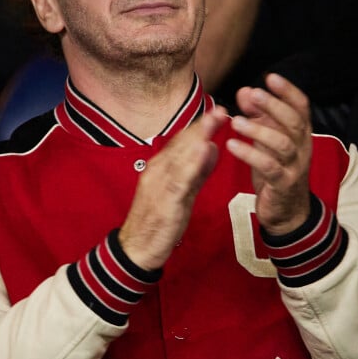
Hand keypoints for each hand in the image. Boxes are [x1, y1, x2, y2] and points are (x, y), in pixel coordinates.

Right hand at [119, 106, 227, 269]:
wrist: (137, 250)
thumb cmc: (158, 222)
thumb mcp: (181, 193)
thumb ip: (195, 172)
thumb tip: (210, 149)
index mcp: (160, 168)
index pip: (181, 142)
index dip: (199, 127)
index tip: (216, 112)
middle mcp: (157, 171)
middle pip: (181, 144)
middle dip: (202, 126)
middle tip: (220, 109)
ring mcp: (159, 184)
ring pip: (181, 156)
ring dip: (198, 136)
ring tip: (214, 120)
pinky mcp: (165, 201)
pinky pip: (180, 179)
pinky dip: (192, 162)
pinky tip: (204, 149)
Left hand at [226, 75, 310, 234]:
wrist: (287, 211)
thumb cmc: (275, 170)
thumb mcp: (267, 140)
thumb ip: (258, 115)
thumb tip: (245, 91)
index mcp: (300, 133)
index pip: (301, 107)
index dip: (288, 91)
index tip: (270, 77)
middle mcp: (302, 147)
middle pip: (294, 122)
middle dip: (274, 105)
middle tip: (253, 93)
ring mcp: (294, 166)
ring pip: (282, 144)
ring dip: (258, 130)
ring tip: (235, 121)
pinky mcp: (282, 184)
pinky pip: (269, 167)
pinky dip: (250, 154)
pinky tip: (232, 146)